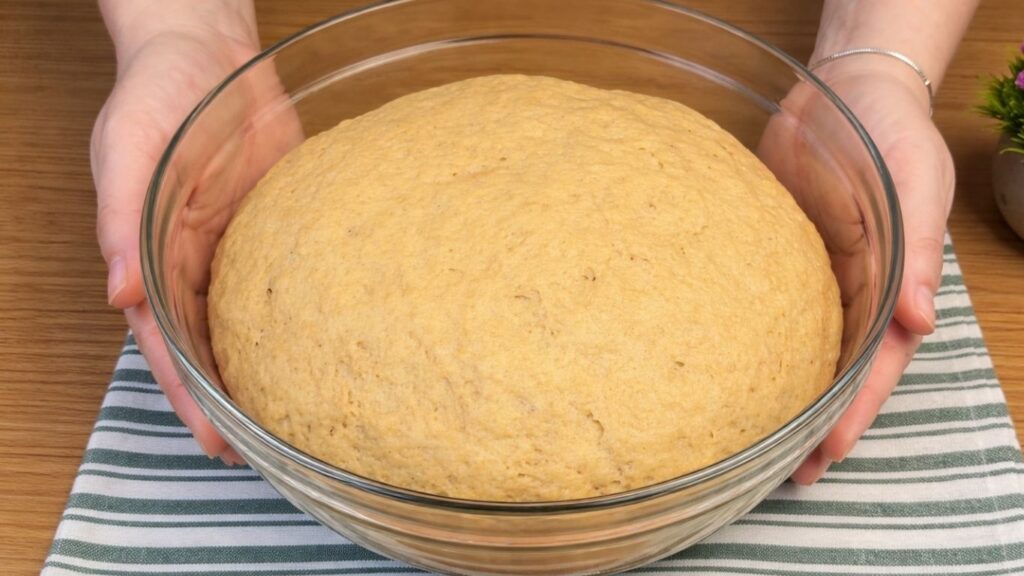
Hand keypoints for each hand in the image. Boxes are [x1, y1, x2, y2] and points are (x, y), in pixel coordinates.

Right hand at [92, 10, 262, 463]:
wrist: (209, 57)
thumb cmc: (155, 97)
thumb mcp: (124, 152)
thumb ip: (120, 221)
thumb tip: (118, 291)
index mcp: (151, 259)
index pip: (168, 345)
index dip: (190, 396)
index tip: (216, 441)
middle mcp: (192, 266)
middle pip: (210, 348)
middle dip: (229, 403)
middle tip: (263, 452)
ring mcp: (234, 252)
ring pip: (247, 326)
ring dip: (263, 371)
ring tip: (294, 417)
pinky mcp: (273, 232)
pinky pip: (284, 283)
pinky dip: (295, 319)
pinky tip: (321, 347)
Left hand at [760, 62, 953, 483]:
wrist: (844, 92)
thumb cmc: (892, 136)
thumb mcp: (918, 187)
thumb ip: (919, 253)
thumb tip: (920, 321)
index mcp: (893, 287)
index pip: (875, 364)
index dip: (854, 412)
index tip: (825, 455)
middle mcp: (853, 293)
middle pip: (836, 370)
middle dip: (816, 423)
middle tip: (783, 473)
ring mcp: (814, 280)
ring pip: (800, 348)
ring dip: (783, 394)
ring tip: (754, 441)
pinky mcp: (776, 259)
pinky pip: (765, 309)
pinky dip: (753, 344)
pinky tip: (728, 371)